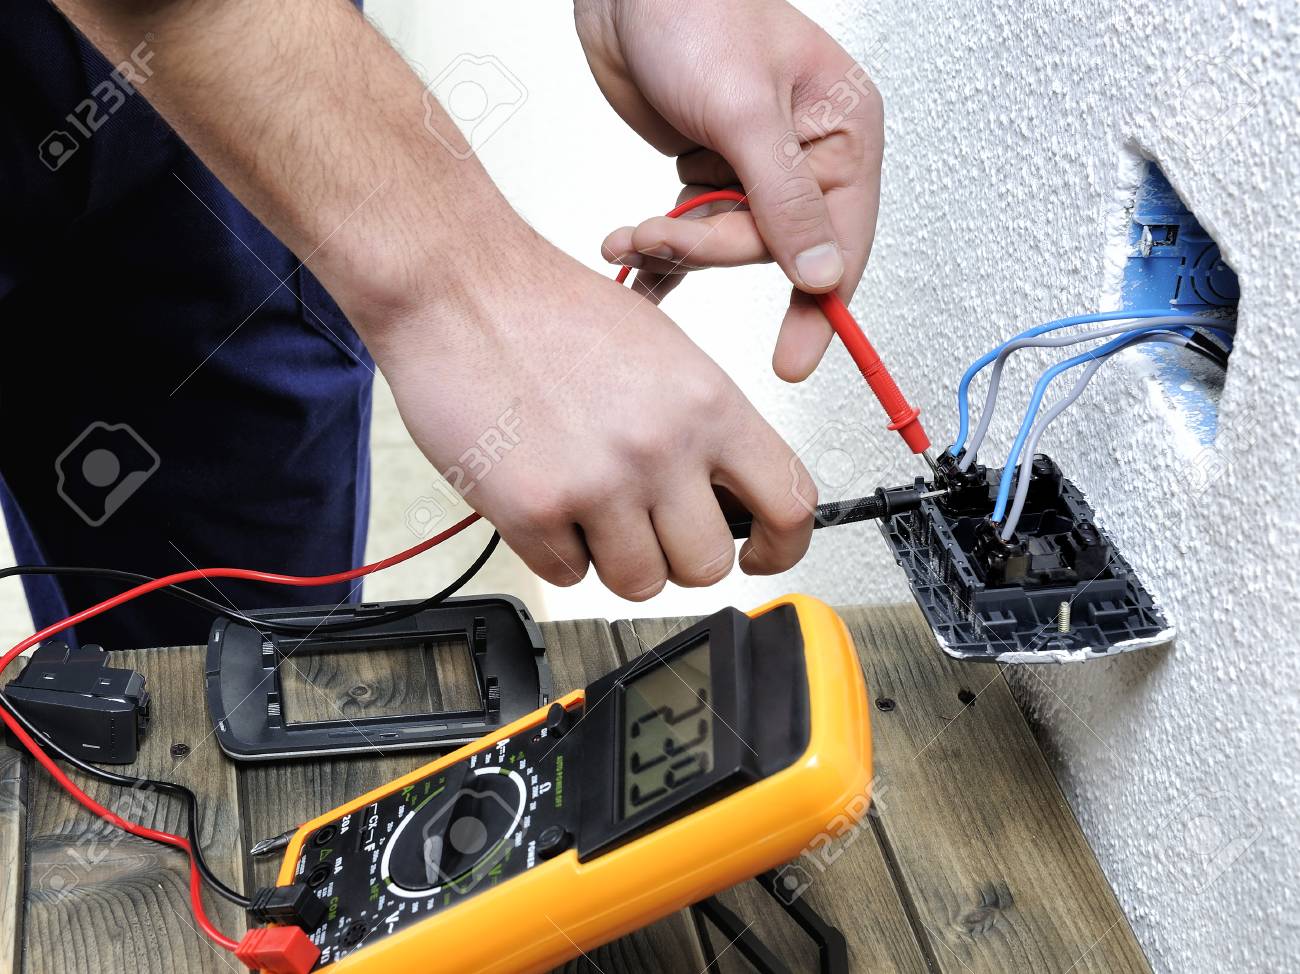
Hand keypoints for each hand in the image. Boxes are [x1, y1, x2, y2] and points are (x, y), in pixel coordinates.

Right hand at [367, 226, 815, 599]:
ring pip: (641, 584)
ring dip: (616, 560)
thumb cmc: (550, 311)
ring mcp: (599, 483)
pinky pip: (568, 574)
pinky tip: (543, 498)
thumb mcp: (664, 353)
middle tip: (650, 530)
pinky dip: (555, 550)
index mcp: (708, 403)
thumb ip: (705, 427)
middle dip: (678, 558)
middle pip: (708, 566)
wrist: (459, 287)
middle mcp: (663, 446)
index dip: (782, 547)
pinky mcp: (533, 510)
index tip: (761, 554)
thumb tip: (729, 495)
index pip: (789, 503)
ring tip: (589, 509)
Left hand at [575, 0, 883, 381]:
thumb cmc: (694, 12)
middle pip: (772, 249)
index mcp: (842, 133)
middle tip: (660, 242)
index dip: (819, 304)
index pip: (841, 239)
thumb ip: (784, 199)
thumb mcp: (743, 110)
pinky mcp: (710, 173)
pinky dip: (666, 252)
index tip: (796, 360)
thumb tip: (823, 276)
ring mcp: (756, 168)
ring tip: (629, 235)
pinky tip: (638, 266)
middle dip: (711, 250)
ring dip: (676, 248)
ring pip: (727, 246)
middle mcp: (806, 156)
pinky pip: (697, 234)